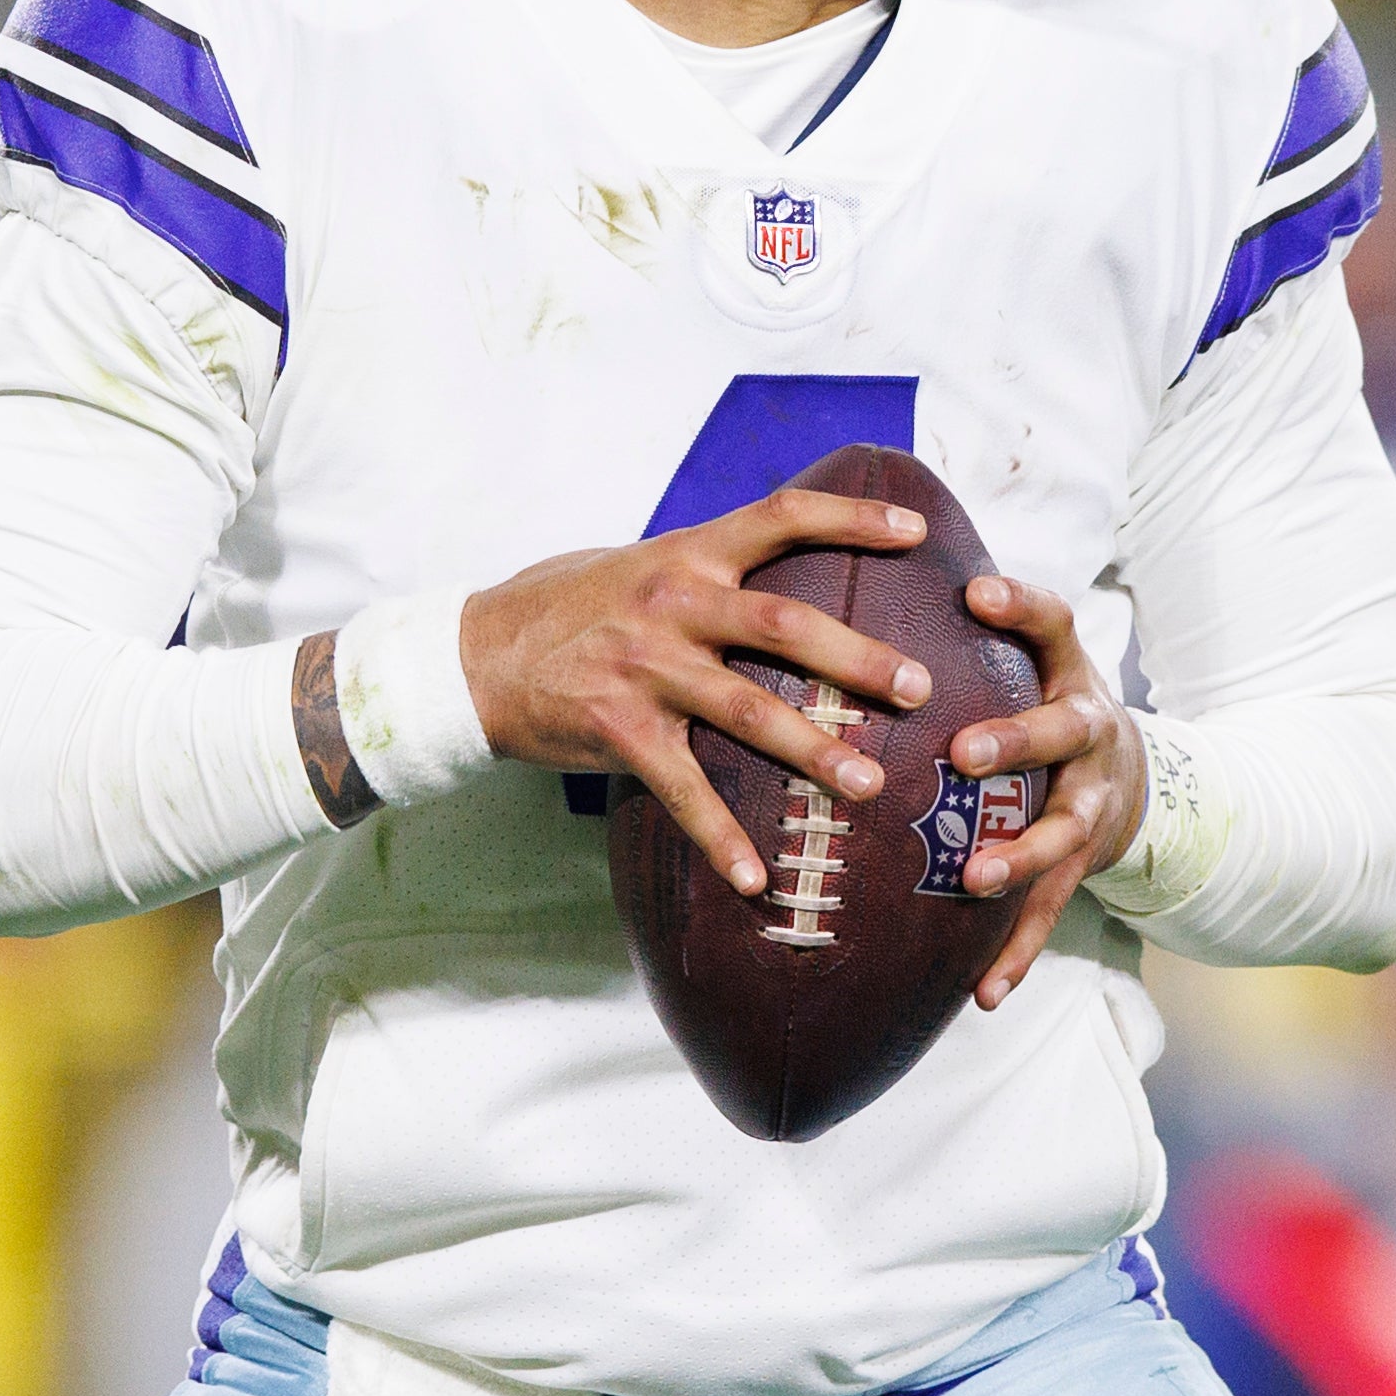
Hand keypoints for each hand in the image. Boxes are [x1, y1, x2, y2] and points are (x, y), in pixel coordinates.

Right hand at [462, 489, 934, 897]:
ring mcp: (645, 670)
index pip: (780, 517)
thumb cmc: (566, 606)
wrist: (475, 656)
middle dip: (859, 657)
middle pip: (782, 625)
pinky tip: (756, 878)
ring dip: (814, 751)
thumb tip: (784, 563)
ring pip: (748, 711)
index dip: (850, 519)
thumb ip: (707, 566)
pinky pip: (683, 791)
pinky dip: (721, 838)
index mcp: (685, 554)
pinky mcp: (619, 731)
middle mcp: (671, 605)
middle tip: (919, 687)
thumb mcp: (638, 563)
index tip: (914, 531)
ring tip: (869, 785)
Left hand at [949, 575, 1147, 1008]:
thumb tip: (855, 566)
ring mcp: (1091, 801)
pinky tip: (983, 993)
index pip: (1052, 623)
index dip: (1020, 606)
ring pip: (1063, 831)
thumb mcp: (1026, 658)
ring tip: (975, 879)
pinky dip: (1019, 952)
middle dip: (1014, 743)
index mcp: (1065, 671)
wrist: (1131, 776)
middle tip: (964, 754)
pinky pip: (1053, 911)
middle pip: (1059, 731)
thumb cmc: (1040, 702)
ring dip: (1021, 856)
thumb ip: (964, 631)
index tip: (974, 592)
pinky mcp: (1084, 864)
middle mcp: (1087, 730)